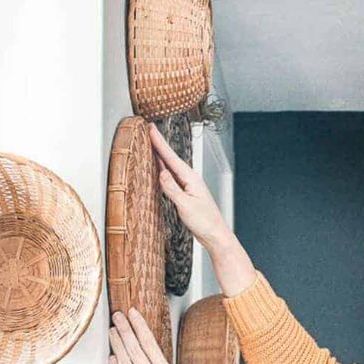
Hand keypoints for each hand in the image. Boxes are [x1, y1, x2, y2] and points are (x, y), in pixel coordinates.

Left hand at [109, 307, 203, 363]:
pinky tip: (111, 359)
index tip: (133, 313)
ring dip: (116, 344)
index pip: (149, 342)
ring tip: (112, 332)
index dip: (139, 326)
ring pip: (124, 361)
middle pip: (134, 348)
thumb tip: (145, 358)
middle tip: (117, 316)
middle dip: (124, 329)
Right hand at [150, 122, 231, 252]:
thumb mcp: (185, 205)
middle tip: (149, 130)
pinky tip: (160, 169)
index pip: (171, 157)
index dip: (159, 142)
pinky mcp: (186, 194)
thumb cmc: (205, 222)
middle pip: (170, 158)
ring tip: (151, 145)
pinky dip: (163, 170)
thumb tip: (161, 173)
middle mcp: (190, 179)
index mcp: (190, 178)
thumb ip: (172, 189)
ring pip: (170, 167)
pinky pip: (171, 177)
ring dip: (161, 156)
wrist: (215, 235)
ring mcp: (188, 186)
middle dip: (159, 144)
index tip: (151, 129)